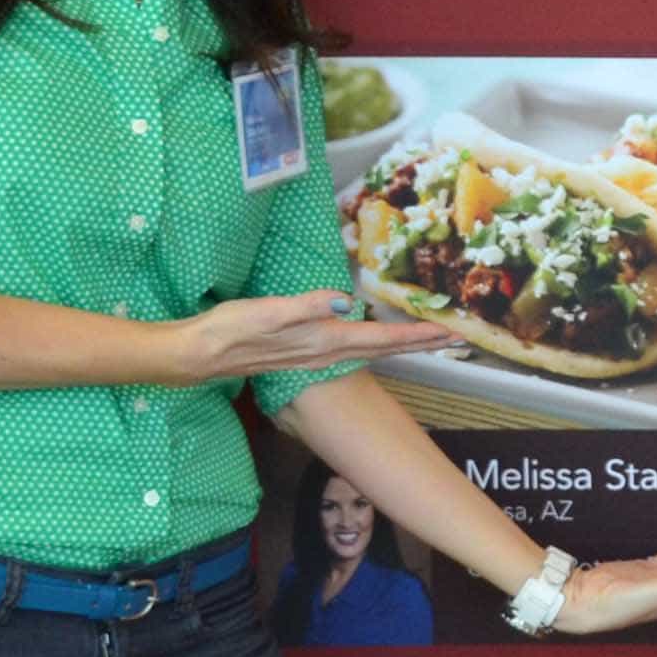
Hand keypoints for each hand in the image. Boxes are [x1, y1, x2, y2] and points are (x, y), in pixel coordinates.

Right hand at [168, 291, 457, 385]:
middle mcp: (325, 352)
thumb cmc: (229, 331)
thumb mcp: (265, 313)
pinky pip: (351, 346)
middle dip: (420, 342)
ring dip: (400, 343)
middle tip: (457, 336)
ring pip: (370, 349)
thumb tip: (344, 301)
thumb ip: (305, 307)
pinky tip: (372, 334)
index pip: (381, 339)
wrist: (199, 356)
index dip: (416, 336)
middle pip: (383, 348)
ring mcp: (315, 354)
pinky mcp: (303, 351)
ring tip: (428, 336)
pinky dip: (373, 340)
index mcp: (323, 341)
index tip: (451, 332)